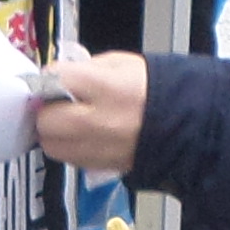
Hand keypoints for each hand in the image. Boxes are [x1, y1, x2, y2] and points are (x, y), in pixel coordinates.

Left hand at [30, 50, 148, 177]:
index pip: (55, 82)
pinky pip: (68, 158)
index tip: (53, 79)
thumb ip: (83, 67)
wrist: (184, 123)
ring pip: (52, 145)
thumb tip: (56, 76)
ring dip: (54, 131)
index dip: (50, 78)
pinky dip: (69, 146)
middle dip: (47, 109)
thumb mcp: (120, 63)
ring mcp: (99, 148)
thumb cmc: (154, 91)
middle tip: (56, 102)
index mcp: (106, 89)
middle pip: (45, 120)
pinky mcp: (101, 165)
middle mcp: (100, 122)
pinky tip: (82, 134)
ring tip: (69, 120)